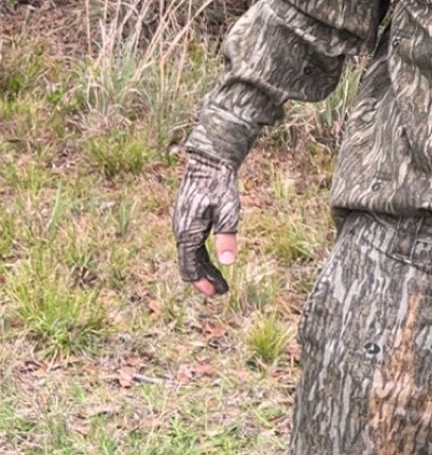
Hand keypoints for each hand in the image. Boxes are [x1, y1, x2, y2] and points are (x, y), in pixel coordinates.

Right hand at [172, 154, 240, 296]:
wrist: (208, 162)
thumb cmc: (219, 186)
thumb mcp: (228, 213)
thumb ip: (227, 238)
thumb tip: (228, 262)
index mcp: (188, 233)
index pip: (190, 267)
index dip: (203, 283)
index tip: (218, 293)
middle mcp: (180, 231)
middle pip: (190, 263)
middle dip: (205, 278)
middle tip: (221, 290)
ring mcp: (182, 224)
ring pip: (190, 253)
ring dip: (204, 267)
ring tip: (220, 277)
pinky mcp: (186, 217)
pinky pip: (191, 242)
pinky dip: (201, 254)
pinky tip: (212, 255)